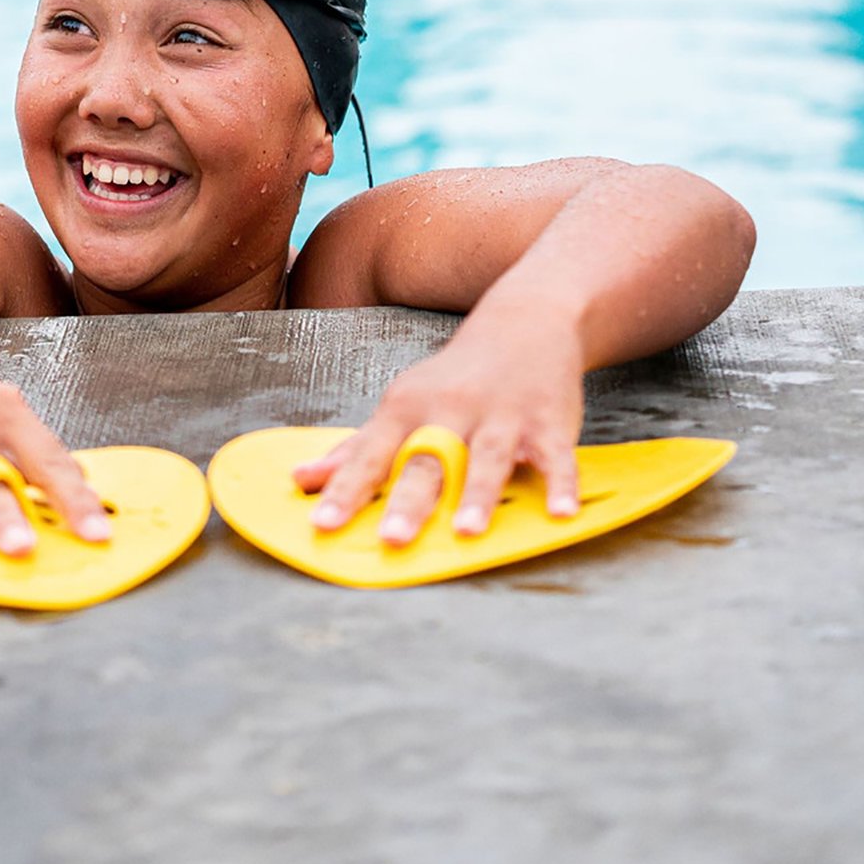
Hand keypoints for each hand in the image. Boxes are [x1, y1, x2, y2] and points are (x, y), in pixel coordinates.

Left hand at [293, 319, 585, 543]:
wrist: (522, 324)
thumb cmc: (452, 379)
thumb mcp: (401, 404)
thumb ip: (356, 447)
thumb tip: (302, 479)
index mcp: (407, 409)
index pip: (370, 454)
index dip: (345, 489)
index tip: (322, 524)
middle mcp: (450, 410)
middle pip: (426, 460)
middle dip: (409, 501)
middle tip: (391, 539)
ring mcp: (501, 416)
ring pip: (486, 457)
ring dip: (477, 494)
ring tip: (467, 533)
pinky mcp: (547, 422)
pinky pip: (554, 457)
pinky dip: (560, 485)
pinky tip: (560, 514)